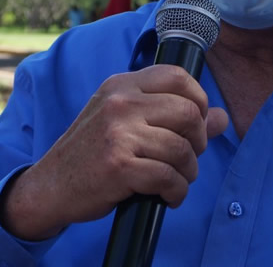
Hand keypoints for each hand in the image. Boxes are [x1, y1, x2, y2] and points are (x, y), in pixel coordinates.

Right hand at [0, 65, 228, 240]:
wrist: (50, 186)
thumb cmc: (93, 153)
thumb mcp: (127, 122)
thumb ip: (173, 117)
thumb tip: (222, 117)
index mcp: (122, 85)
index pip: (178, 76)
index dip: (198, 100)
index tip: (193, 124)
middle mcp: (120, 103)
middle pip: (188, 112)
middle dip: (198, 140)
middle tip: (187, 156)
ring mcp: (118, 134)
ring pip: (182, 149)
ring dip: (188, 171)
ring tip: (177, 179)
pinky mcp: (119, 166)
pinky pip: (169, 177)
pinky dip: (176, 192)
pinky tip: (168, 196)